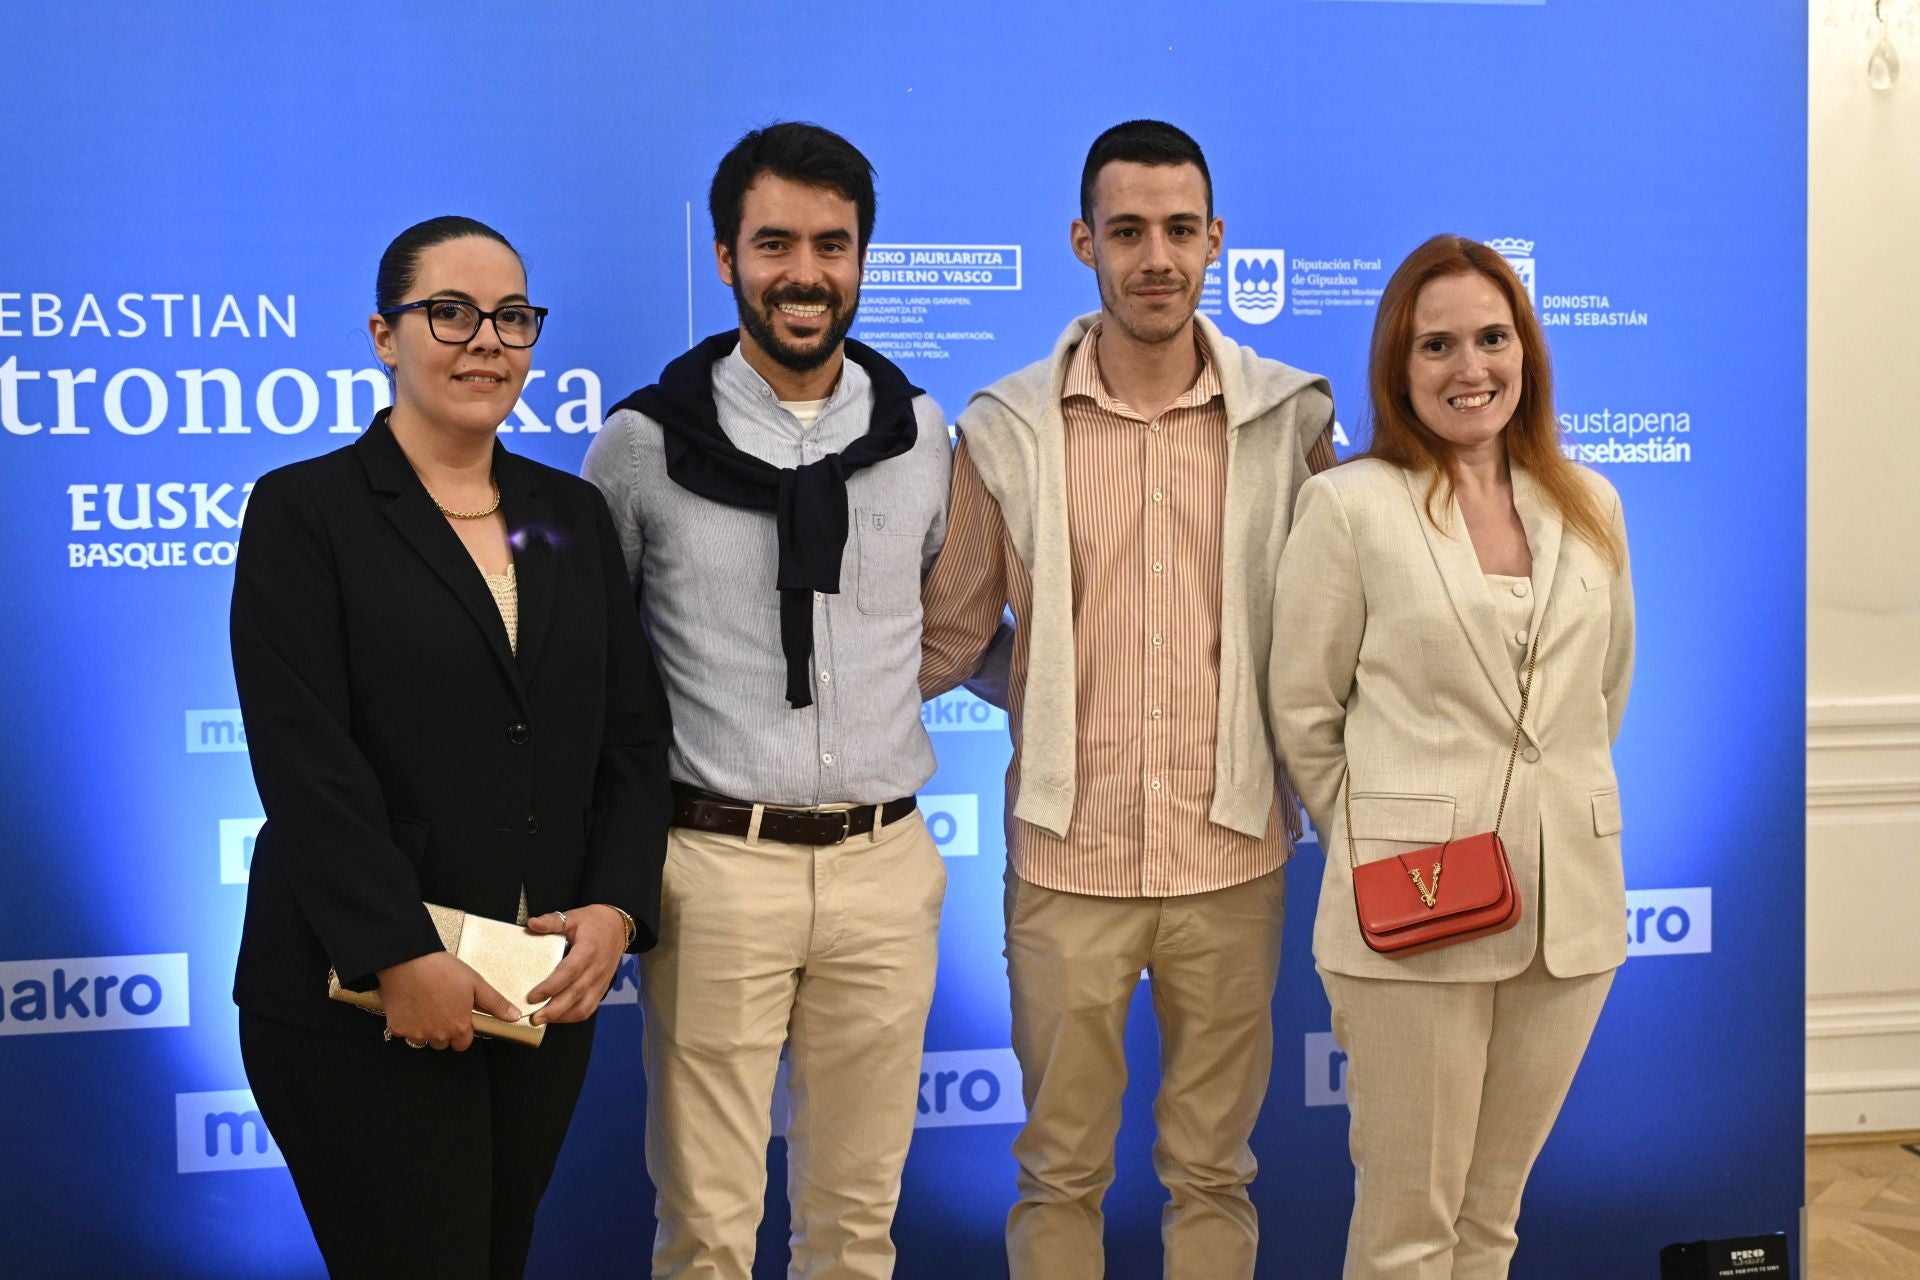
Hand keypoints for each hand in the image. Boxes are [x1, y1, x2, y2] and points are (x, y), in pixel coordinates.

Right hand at [377, 951, 519, 1051]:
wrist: (409, 959)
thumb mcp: (476, 983)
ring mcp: (416, 1033)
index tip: (458, 1017)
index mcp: (458, 1026)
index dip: (462, 1031)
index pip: (463, 1043)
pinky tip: (410, 1005)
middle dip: (444, 1031)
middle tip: (441, 1008)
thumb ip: (495, 1003)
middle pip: (443, 1043)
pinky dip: (407, 1023)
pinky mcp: (397, 1028)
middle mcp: (437, 1034)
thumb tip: (514, 1016)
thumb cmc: (442, 969)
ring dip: (425, 1028)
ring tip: (426, 1005)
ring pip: (422, 1040)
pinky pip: (403, 1032)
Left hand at [524, 905, 625, 1024]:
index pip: (569, 972)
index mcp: (588, 950)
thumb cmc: (593, 923)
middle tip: (534, 1018)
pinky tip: (557, 1016)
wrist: (618, 927)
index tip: (532, 996)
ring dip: (563, 1017)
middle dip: (553, 1010)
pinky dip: (573, 1016)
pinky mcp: (602, 989)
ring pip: (584, 1007)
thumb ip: (552, 921)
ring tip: (542, 1019)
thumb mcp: (572, 917)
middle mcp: (596, 969)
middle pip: (575, 995)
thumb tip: (531, 924)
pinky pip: (589, 1008)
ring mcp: (601, 981)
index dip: (550, 987)